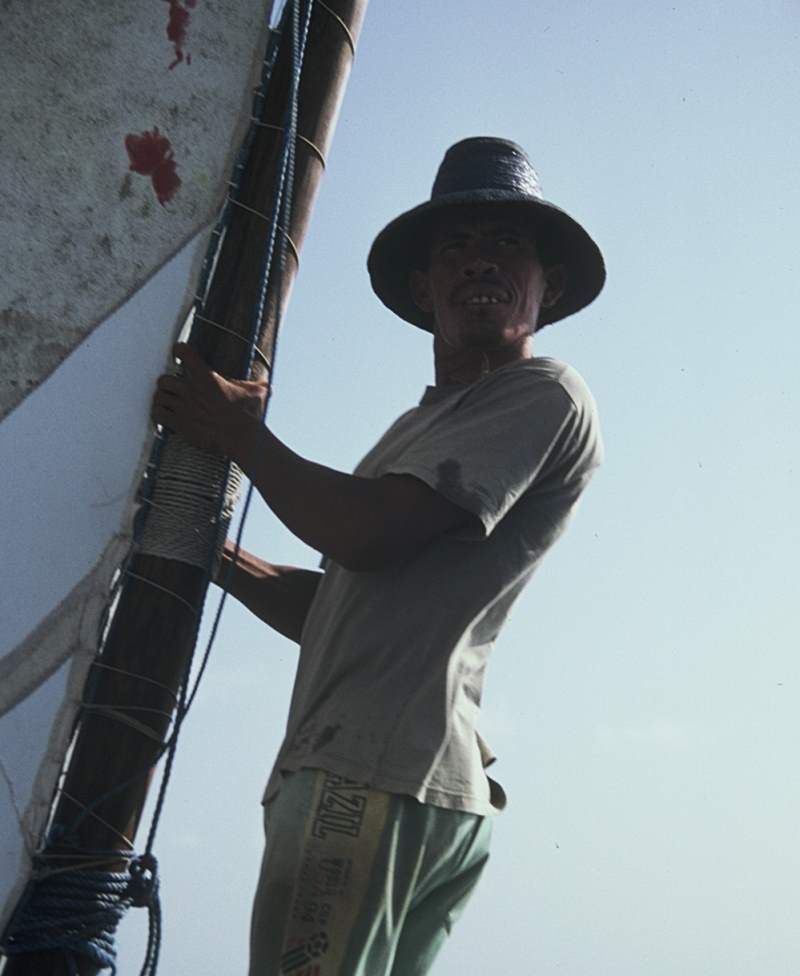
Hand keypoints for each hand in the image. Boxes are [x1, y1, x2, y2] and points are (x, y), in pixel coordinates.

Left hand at [151, 343, 268, 461]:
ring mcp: (183, 407)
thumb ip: (258, 385)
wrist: (242, 438)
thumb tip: (268, 385)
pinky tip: (166, 418)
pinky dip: (159, 415)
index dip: (178, 351)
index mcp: (206, 376)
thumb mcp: (257, 393)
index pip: (182, 351)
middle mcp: (191, 389)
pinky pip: (158, 414)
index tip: (180, 356)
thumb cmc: (249, 415)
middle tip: (174, 389)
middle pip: (163, 379)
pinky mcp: (180, 424)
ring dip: (162, 400)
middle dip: (167, 384)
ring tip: (168, 404)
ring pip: (159, 397)